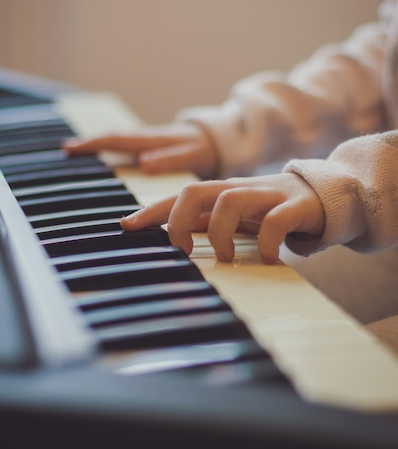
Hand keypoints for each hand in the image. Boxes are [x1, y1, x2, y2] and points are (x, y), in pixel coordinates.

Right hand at [63, 122, 217, 178]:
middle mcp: (148, 138)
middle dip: (89, 143)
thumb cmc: (207, 150)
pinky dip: (112, 148)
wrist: (223, 140)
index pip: (118, 140)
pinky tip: (104, 156)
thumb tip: (143, 163)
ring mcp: (150, 142)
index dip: (94, 144)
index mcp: (154, 140)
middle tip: (66, 149)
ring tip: (76, 151)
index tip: (71, 148)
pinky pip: (127, 146)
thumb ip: (170, 160)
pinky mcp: (154, 146)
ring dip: (98, 145)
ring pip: (119, 141)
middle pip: (113, 138)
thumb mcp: (192, 156)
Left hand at [120, 173, 324, 263]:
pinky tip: (266, 259)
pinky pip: (274, 221)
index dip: (151, 210)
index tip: (127, 226)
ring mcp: (266, 195)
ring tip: (226, 258)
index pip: (178, 196)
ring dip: (219, 233)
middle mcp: (238, 190)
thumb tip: (168, 239)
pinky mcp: (294, 207)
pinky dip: (265, 242)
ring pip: (229, 200)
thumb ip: (204, 224)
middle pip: (195, 191)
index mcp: (221, 193)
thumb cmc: (269, 209)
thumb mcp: (233, 217)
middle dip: (177, 221)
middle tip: (183, 250)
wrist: (322, 195)